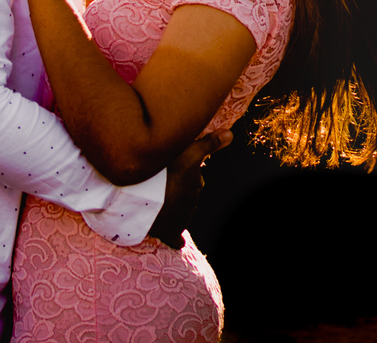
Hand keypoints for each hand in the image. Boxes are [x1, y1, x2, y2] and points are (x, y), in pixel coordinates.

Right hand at [147, 128, 232, 248]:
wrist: (145, 199)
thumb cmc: (166, 171)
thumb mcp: (188, 152)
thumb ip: (209, 144)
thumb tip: (231, 135)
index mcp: (195, 184)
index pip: (192, 176)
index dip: (181, 171)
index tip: (171, 168)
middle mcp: (192, 202)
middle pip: (186, 194)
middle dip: (177, 190)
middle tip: (162, 183)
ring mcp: (181, 219)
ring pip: (181, 213)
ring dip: (173, 208)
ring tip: (159, 203)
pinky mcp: (170, 232)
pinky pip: (176, 237)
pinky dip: (176, 238)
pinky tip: (178, 241)